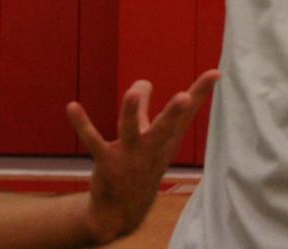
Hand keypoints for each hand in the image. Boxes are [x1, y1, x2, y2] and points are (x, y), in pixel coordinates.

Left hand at [69, 69, 218, 243]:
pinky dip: (82, 124)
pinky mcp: (106, 162)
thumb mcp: (150, 141)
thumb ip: (146, 109)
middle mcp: (151, 148)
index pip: (187, 114)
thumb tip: (143, 82)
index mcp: (166, 141)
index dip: (201, 93)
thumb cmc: (140, 168)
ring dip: (132, 111)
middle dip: (175, 113)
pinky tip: (72, 107)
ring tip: (133, 91)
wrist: (122, 213)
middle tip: (183, 97)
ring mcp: (129, 156)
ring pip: (131, 130)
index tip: (215, 73)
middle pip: (166, 127)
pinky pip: (93, 141)